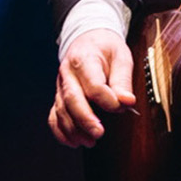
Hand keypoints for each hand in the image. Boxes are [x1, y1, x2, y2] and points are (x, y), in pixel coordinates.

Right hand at [48, 28, 137, 147]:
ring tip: (90, 141)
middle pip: (72, 99)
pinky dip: (60, 131)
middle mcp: (68, 73)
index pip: (93, 83)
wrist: (88, 39)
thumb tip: (127, 101)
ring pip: (61, 110)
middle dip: (85, 119)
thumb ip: (123, 80)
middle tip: (99, 133)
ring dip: (74, 129)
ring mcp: (61, 86)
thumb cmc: (105, 48)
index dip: (107, 98)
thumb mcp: (121, 56)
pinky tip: (73, 141)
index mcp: (84, 59)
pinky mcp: (59, 96)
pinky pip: (54, 116)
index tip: (121, 107)